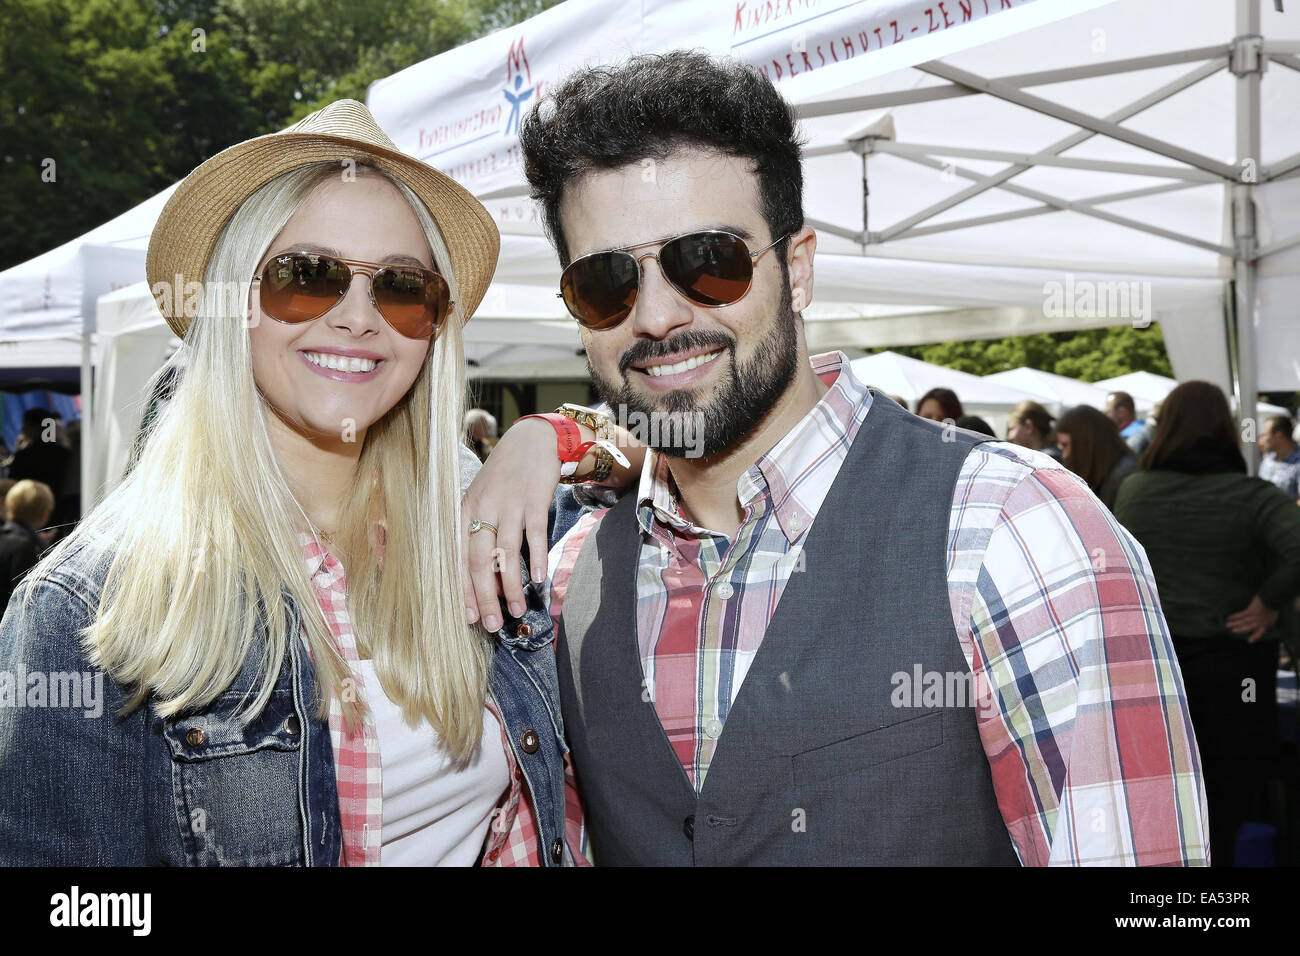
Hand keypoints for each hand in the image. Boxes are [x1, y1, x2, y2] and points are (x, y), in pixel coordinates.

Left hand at [461, 418, 559, 630]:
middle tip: (491, 624)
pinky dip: (536, 559)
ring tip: (518, 610)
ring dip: (510, 586)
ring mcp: (509, 504)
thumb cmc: (505, 476)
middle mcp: (483, 508)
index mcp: (465, 510)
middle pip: (478, 561)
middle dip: (484, 597)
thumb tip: (484, 578)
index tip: (468, 618)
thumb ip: (480, 533)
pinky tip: (538, 580)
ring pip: (505, 554)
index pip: (458, 558)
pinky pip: (534, 535)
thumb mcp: (483, 499)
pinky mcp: (534, 500)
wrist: (533, 441)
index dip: (462, 590)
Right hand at [1225, 595, 1276, 642]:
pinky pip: (1241, 614)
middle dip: (1240, 629)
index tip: (1249, 641)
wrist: (1274, 598)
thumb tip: (1269, 624)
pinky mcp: (1251, 610)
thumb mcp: (1275, 616)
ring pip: (1243, 621)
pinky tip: (1229, 617)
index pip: (1260, 632)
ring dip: (1235, 623)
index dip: (1255, 636)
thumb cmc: (1274, 606)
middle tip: (1232, 631)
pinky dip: (1235, 616)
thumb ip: (1270, 621)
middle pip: (1248, 627)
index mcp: (1266, 624)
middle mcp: (1260, 622)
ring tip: (1227, 625)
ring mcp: (1255, 616)